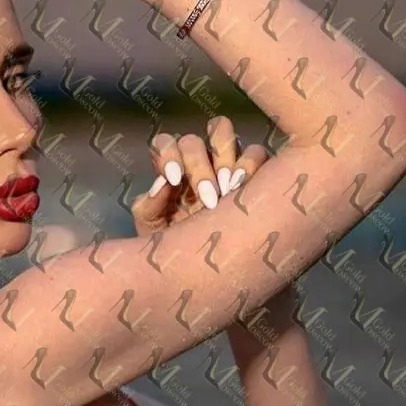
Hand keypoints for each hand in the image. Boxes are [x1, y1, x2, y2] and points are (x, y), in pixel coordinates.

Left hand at [130, 115, 268, 237]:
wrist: (203, 270)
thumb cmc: (173, 248)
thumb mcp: (152, 230)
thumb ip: (149, 206)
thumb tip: (163, 183)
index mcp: (170, 171)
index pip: (164, 143)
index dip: (168, 153)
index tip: (174, 179)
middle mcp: (196, 162)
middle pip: (193, 141)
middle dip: (197, 166)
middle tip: (206, 197)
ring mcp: (224, 163)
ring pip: (224, 135)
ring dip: (224, 160)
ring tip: (225, 192)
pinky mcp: (253, 172)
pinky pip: (256, 153)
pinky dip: (250, 166)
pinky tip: (242, 190)